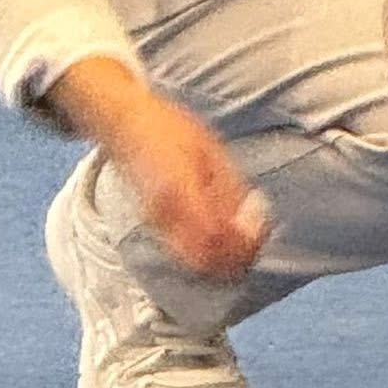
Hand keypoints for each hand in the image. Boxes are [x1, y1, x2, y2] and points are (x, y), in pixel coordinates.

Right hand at [109, 95, 269, 281]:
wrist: (126, 125)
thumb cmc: (170, 128)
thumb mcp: (210, 149)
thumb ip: (229, 187)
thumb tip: (251, 218)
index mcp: (181, 192)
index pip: (217, 238)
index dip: (243, 244)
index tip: (261, 232)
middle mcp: (165, 216)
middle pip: (205, 261)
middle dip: (235, 260)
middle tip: (255, 240)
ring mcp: (156, 224)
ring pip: (194, 262)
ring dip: (221, 261)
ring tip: (242, 240)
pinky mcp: (154, 225)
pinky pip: (184, 253)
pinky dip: (206, 255)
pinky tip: (221, 237)